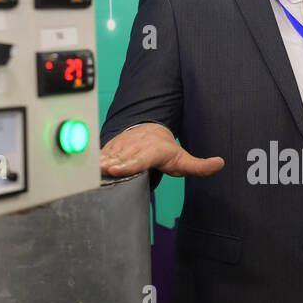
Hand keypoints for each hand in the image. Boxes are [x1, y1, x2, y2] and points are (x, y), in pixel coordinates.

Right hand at [99, 123, 224, 178]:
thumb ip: (200, 165)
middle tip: (101, 172)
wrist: (148, 130)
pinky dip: (91, 161)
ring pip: (108, 157)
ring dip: (98, 164)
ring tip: (88, 171)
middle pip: (120, 160)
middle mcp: (134, 148)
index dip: (127, 165)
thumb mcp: (183, 158)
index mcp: (151, 151)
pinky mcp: (110, 149)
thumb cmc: (166, 148)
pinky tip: (82, 169)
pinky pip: (100, 156)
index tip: (116, 170)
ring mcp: (120, 148)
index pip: (138, 159)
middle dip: (110, 166)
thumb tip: (221, 163)